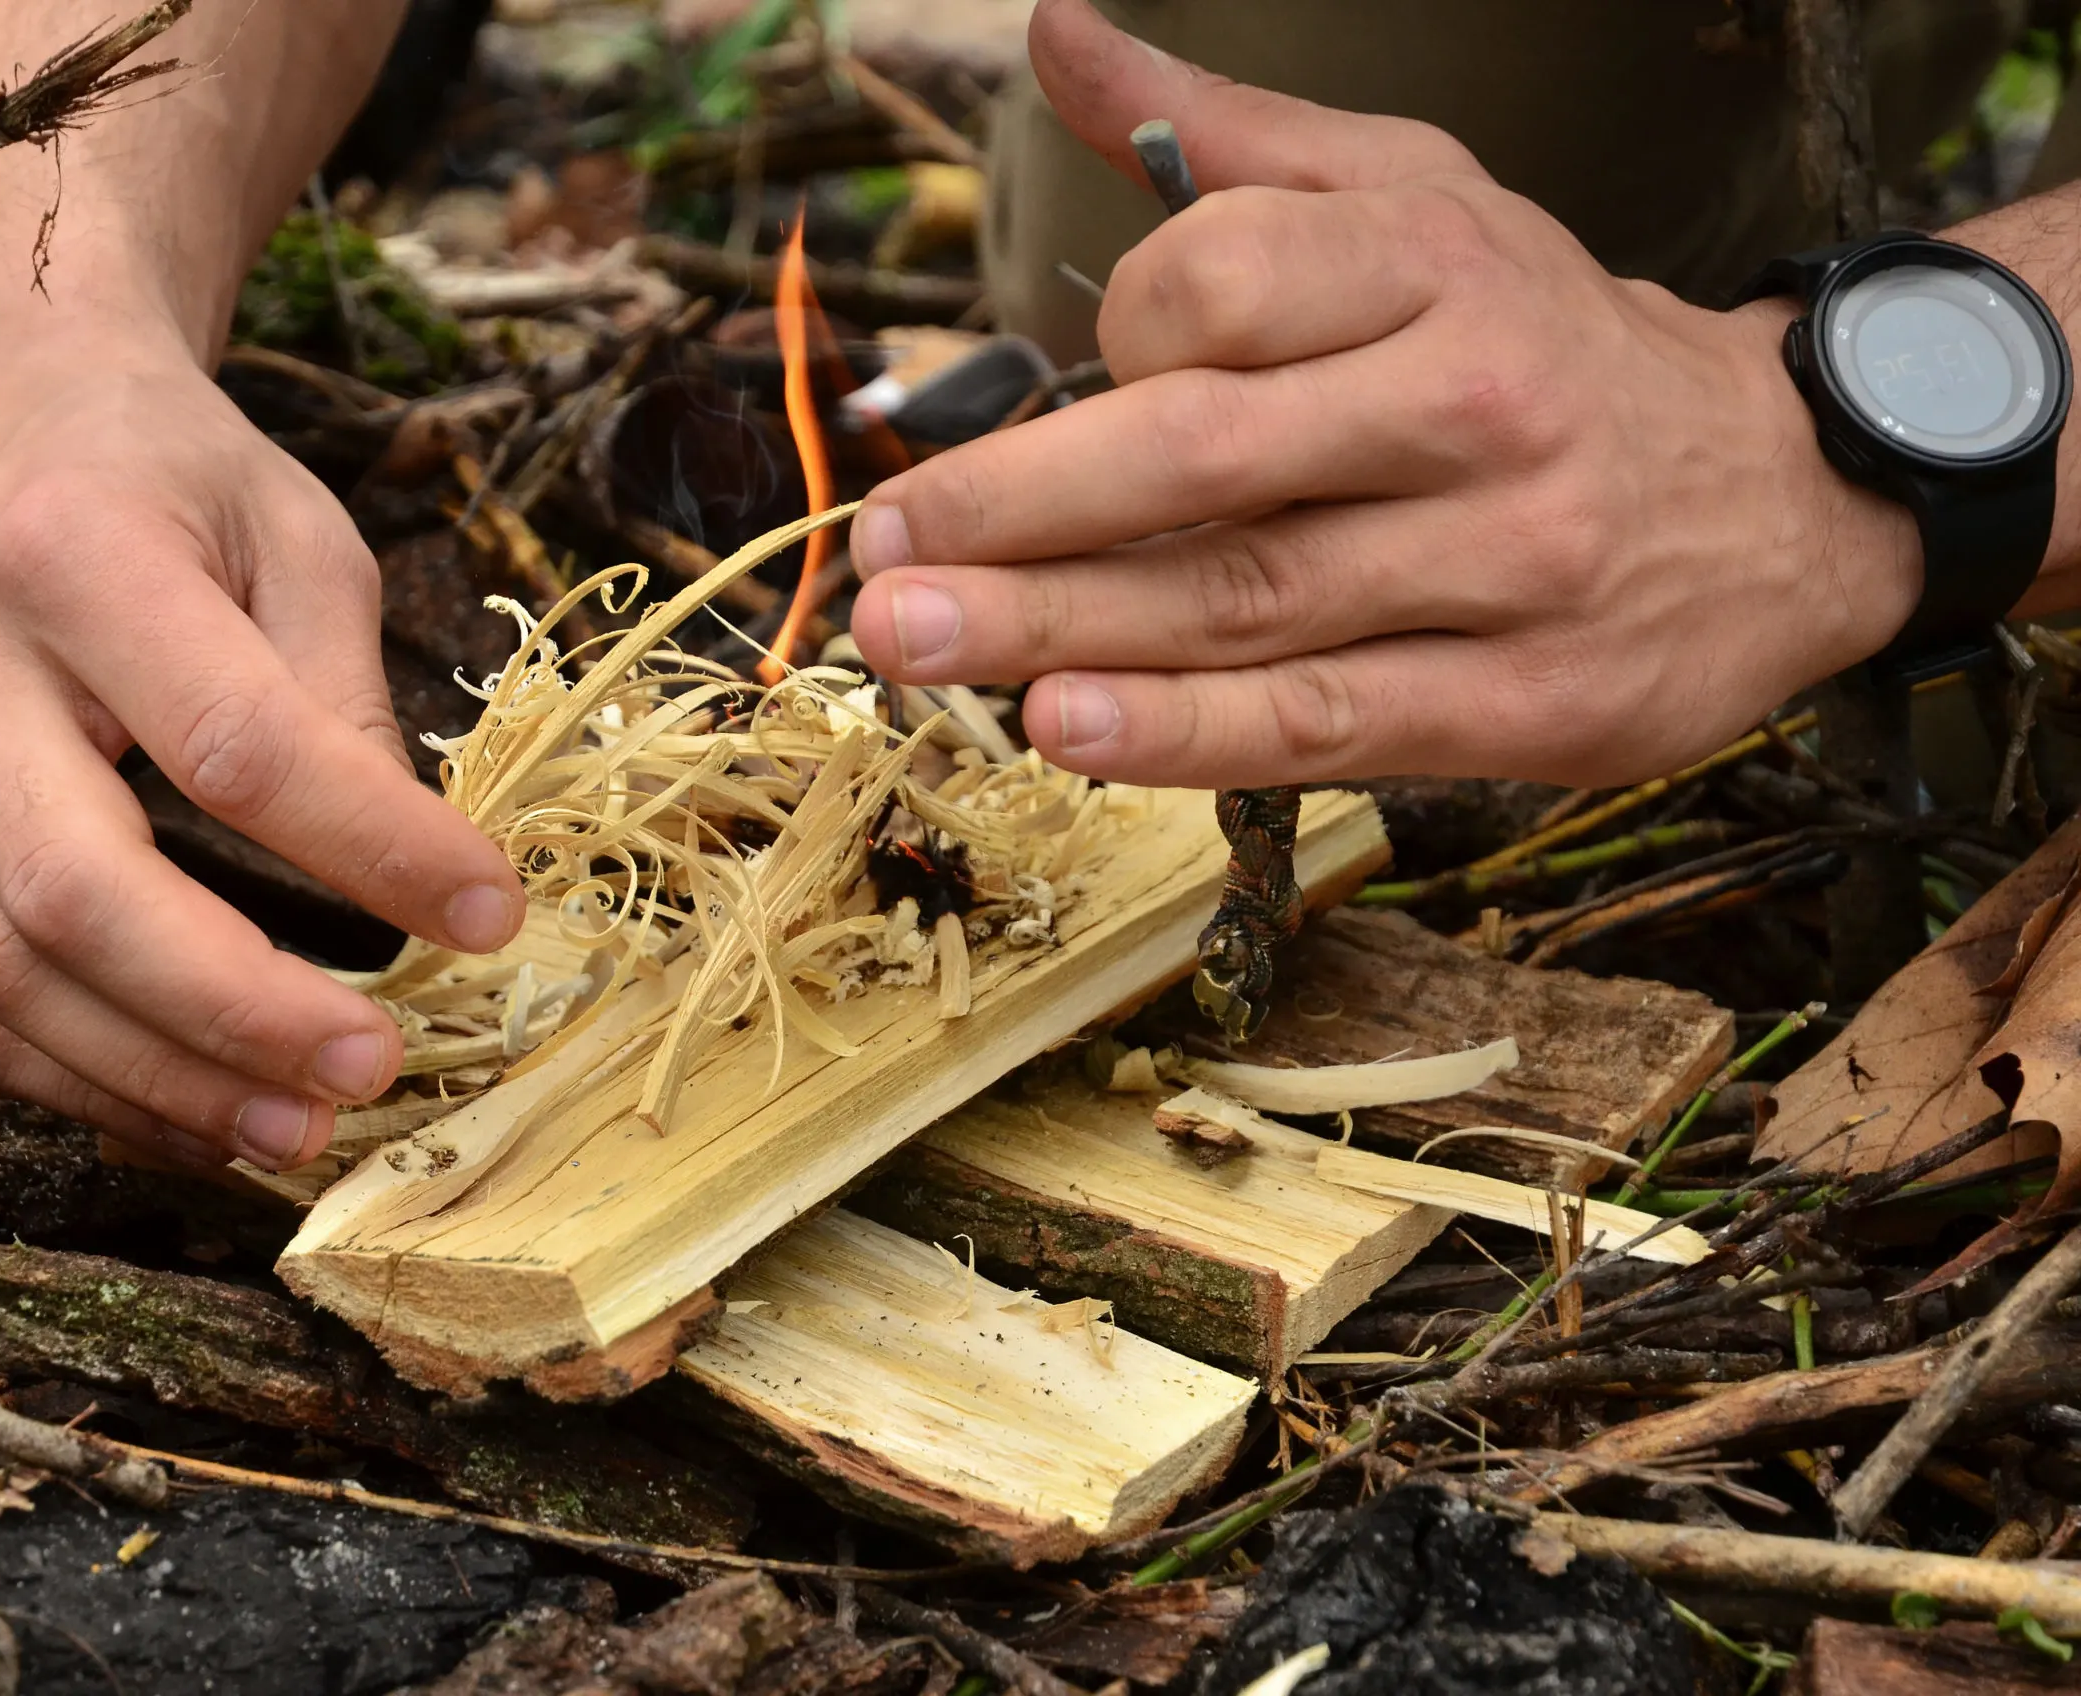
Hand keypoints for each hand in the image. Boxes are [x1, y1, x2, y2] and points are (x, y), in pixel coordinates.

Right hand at [0, 304, 524, 1169]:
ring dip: (164, 1082)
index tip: (493, 913)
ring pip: (8, 982)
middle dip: (237, 1008)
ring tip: (303, 1130)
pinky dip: (91, 1087)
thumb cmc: (168, 478)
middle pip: (77, 893)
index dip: (370, 845)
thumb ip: (348, 693)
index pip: (232, 742)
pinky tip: (208, 1114)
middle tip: (374, 1070)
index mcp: (74, 559)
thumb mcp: (297, 532)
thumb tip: (425, 872)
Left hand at [848, 0, 1921, 790]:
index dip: (1110, 334)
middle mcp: (1472, 406)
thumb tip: (1062, 37)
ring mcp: (1503, 564)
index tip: (1061, 378)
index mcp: (1433, 265)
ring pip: (1246, 599)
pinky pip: (1325, 719)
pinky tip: (1067, 727)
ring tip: (916, 637)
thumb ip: (1233, 135)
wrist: (1783, 495)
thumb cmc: (1545, 341)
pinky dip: (1186, 734)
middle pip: (1204, 455)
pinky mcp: (1519, 702)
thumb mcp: (1421, 196)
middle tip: (878, 545)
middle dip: (1017, 507)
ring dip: (1061, 627)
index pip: (1219, 284)